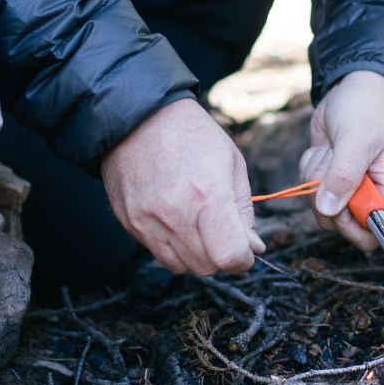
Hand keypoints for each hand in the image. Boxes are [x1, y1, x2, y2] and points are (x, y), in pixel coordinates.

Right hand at [101, 99, 263, 275]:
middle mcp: (176, 214)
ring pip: (183, 267)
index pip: (230, 257)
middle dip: (222, 256)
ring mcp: (148, 221)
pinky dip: (175, 248)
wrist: (138, 117)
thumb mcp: (232, 164)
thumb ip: (244, 211)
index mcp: (209, 196)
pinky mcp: (130, 223)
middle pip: (207, 267)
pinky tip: (177, 221)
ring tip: (199, 225)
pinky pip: (159, 254)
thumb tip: (253, 248)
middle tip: (224, 233)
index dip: (244, 260)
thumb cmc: (192, 135)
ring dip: (198, 255)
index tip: (247, 249)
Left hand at [299, 71, 383, 251]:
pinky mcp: (330, 180)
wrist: (351, 86)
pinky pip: (311, 191)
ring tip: (330, 150)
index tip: (338, 203)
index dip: (353, 225)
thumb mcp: (357, 139)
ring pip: (322, 208)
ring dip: (316, 179)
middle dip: (328, 196)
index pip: (376, 231)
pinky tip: (324, 148)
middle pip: (343, 224)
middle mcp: (372, 195)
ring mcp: (349, 189)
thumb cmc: (366, 108)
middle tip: (330, 165)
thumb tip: (328, 209)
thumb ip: (344, 175)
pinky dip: (311, 168)